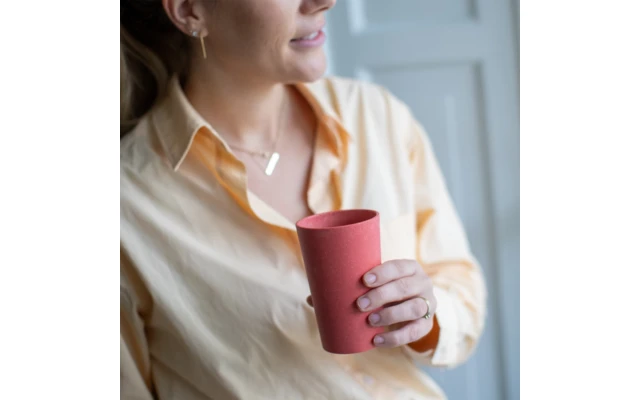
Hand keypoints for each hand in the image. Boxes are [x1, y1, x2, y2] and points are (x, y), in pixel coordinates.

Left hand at [306, 259, 436, 347]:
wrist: (411, 307)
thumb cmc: (385, 290)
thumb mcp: (375, 285)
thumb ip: (349, 287)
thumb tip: (311, 299)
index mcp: (409, 268)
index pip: (399, 266)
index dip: (383, 273)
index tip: (364, 280)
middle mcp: (422, 283)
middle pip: (406, 288)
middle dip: (382, 295)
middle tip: (360, 305)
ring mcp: (427, 304)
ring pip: (414, 308)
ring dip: (391, 315)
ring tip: (370, 321)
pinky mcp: (426, 324)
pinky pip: (415, 332)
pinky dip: (396, 338)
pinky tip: (378, 341)